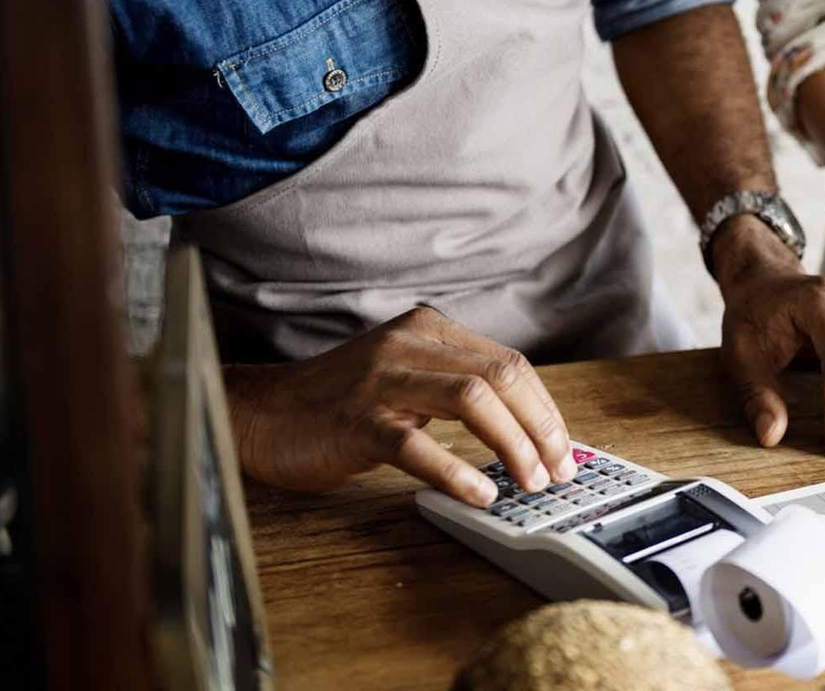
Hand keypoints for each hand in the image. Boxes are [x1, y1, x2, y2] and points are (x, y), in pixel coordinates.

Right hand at [222, 308, 574, 507]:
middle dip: (541, 427)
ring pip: (473, 401)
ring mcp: (382, 380)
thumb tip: (524, 427)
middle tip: (558, 470)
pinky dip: (456, 471)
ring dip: (512, 445)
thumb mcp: (406, 376)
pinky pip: (417, 445)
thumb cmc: (338, 403)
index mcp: (428, 329)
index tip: (563, 448)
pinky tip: (479, 494)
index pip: (510, 363)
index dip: (545, 409)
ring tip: (529, 482)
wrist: (260, 414)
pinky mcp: (357, 422)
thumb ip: (456, 385)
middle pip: (503, 376)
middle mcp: (409, 345)